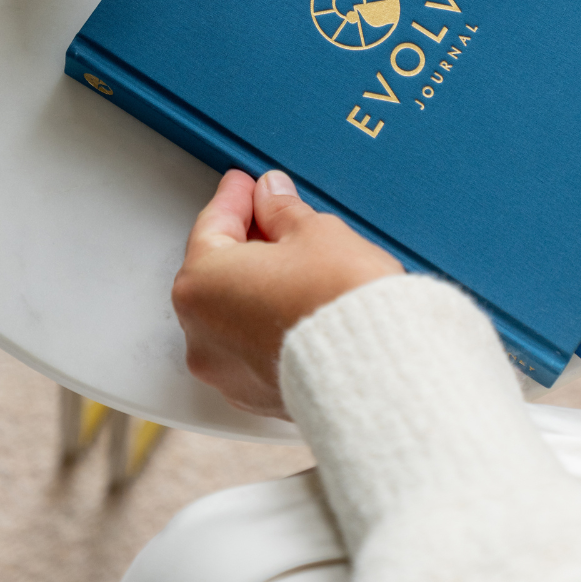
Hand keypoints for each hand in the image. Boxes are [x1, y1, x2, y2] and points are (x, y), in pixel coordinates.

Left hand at [172, 169, 402, 416]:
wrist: (378, 368)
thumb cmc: (340, 304)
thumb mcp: (314, 232)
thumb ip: (282, 210)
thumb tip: (272, 197)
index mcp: (201, 285)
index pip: (212, 226)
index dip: (235, 198)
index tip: (246, 184)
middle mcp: (202, 335)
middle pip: (219, 272)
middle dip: (246, 240)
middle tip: (273, 214)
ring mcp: (227, 373)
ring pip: (234, 314)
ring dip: (258, 285)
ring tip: (296, 261)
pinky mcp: (257, 397)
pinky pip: (253, 348)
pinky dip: (269, 324)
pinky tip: (299, 305)